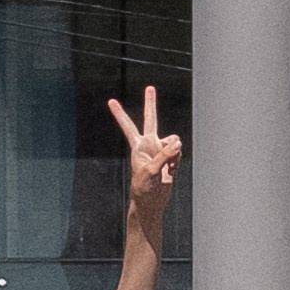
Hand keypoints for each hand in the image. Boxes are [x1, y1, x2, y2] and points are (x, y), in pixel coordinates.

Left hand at [107, 86, 182, 229]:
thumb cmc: (144, 188)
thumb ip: (164, 155)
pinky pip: (179, 151)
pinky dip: (177, 159)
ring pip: (174, 140)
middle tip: (149, 88)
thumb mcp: (151, 171)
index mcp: (138, 146)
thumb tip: (178, 142)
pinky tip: (171, 170)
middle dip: (150, 103)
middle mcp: (149, 144)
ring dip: (173, 151)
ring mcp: (160, 150)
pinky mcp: (170, 157)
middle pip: (151, 119)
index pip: (127, 126)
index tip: (110, 101)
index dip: (119, 114)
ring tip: (167, 166)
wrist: (152, 201)